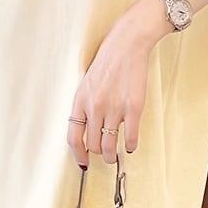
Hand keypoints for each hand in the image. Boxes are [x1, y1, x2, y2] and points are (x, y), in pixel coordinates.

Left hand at [66, 21, 150, 167]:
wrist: (126, 45)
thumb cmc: (107, 62)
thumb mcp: (87, 83)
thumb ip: (85, 105)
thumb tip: (86, 129)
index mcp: (80, 100)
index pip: (73, 136)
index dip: (78, 153)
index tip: (83, 161)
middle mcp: (95, 106)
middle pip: (93, 144)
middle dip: (98, 153)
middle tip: (104, 153)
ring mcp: (115, 108)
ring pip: (109, 145)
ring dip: (112, 155)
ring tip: (115, 155)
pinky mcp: (133, 107)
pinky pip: (130, 137)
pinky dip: (131, 145)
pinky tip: (131, 144)